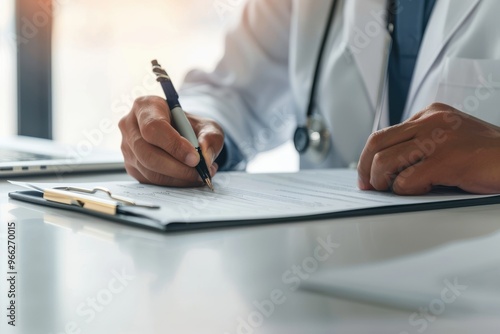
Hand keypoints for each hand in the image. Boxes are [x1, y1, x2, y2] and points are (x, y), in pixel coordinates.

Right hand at [119, 96, 223, 185]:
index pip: (153, 127)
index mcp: (146, 106)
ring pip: (148, 169)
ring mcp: (127, 147)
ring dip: (177, 178)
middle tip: (199, 173)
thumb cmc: (192, 127)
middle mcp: (130, 125)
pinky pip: (149, 180)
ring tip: (199, 175)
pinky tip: (188, 178)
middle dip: (177, 167)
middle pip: (147, 152)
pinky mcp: (131, 165)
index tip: (195, 158)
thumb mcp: (208, 126)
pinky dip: (172, 183)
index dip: (174, 145)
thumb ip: (210, 137)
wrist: (182, 135)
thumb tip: (204, 156)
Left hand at [357, 103, 499, 194]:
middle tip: (367, 185)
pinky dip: (405, 190)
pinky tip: (420, 190)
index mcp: (429, 114)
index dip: (368, 157)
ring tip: (390, 190)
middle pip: (376, 143)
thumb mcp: (449, 137)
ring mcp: (437, 140)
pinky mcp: (444, 161)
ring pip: (385, 162)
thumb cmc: (486, 154)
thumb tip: (386, 167)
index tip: (367, 175)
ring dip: (381, 181)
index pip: (384, 134)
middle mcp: (430, 122)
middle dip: (365, 168)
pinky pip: (406, 180)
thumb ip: (421, 143)